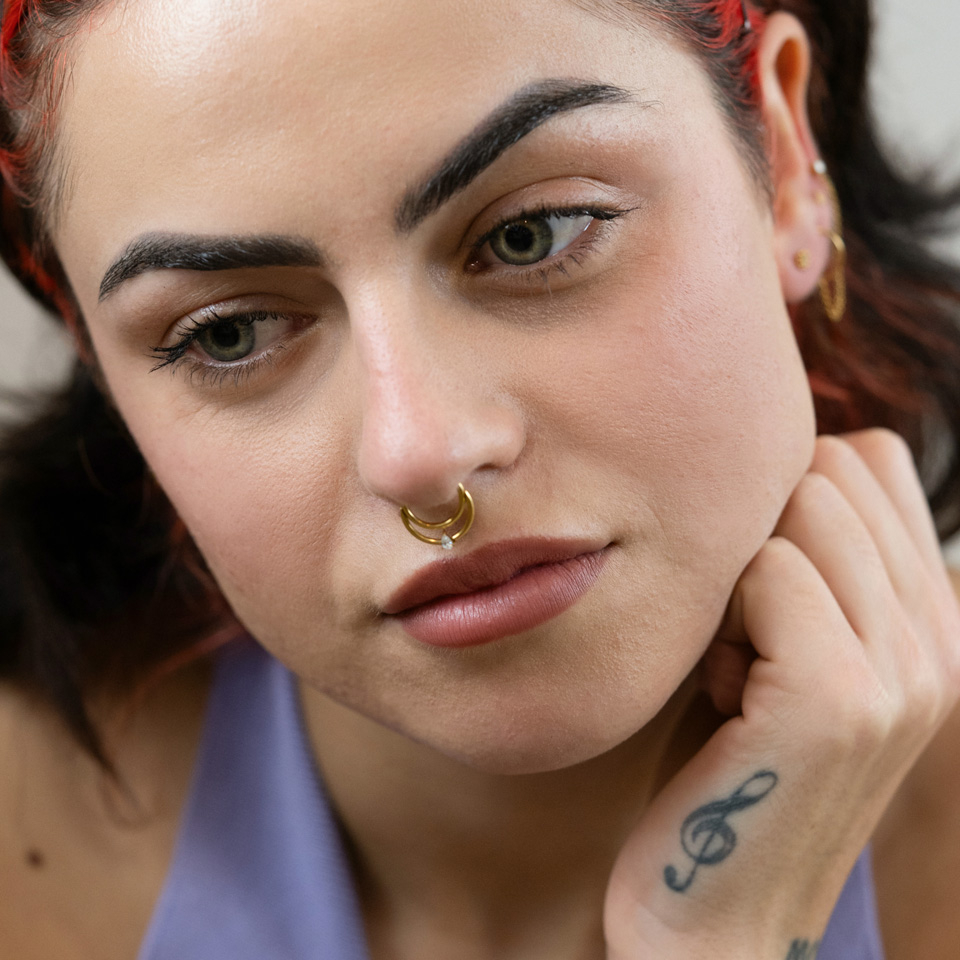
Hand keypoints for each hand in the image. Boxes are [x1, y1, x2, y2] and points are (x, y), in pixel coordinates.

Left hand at [603, 430, 959, 959]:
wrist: (708, 911)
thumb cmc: (722, 760)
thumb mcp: (779, 645)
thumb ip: (804, 558)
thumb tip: (779, 458)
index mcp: (932, 619)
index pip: (870, 458)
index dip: (789, 499)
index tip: (763, 590)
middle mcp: (940, 640)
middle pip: (831, 470)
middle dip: (760, 535)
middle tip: (744, 636)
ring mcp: (902, 672)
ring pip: (801, 507)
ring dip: (737, 581)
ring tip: (735, 668)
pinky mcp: (839, 701)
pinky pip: (767, 572)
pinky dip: (719, 624)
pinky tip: (722, 696)